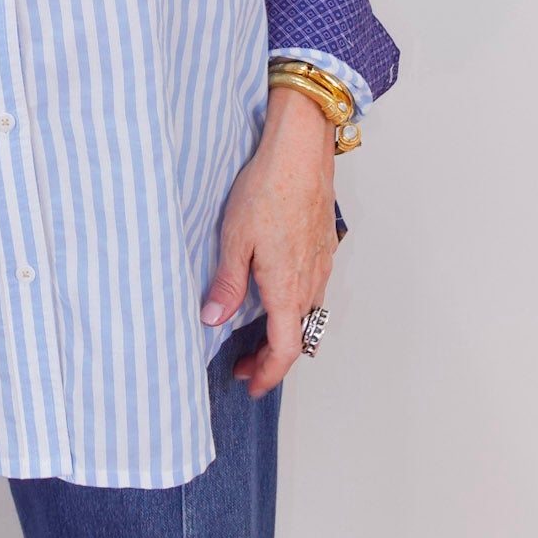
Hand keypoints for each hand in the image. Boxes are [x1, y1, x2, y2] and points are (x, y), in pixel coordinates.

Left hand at [199, 85, 337, 399]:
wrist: (300, 152)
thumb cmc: (267, 189)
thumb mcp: (234, 239)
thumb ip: (227, 284)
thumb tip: (213, 320)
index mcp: (287, 287)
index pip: (284, 350)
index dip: (268, 374)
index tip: (251, 384)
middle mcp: (310, 282)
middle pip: (297, 337)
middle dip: (271, 358)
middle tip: (244, 364)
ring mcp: (322, 265)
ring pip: (307, 314)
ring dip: (284, 331)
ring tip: (256, 333)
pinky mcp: (325, 247)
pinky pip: (314, 289)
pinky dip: (294, 305)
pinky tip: (276, 291)